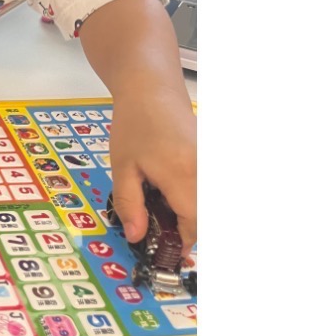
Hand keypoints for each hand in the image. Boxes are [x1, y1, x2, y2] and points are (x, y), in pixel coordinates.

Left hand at [107, 86, 196, 255]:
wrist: (152, 90)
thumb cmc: (134, 125)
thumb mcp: (123, 166)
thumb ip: (129, 204)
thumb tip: (136, 237)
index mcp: (182, 175)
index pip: (194, 224)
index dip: (181, 241)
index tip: (163, 245)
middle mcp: (205, 171)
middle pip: (206, 216)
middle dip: (186, 228)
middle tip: (159, 224)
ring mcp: (212, 164)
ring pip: (208, 204)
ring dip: (190, 212)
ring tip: (161, 201)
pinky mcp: (212, 159)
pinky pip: (207, 188)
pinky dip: (193, 196)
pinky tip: (170, 187)